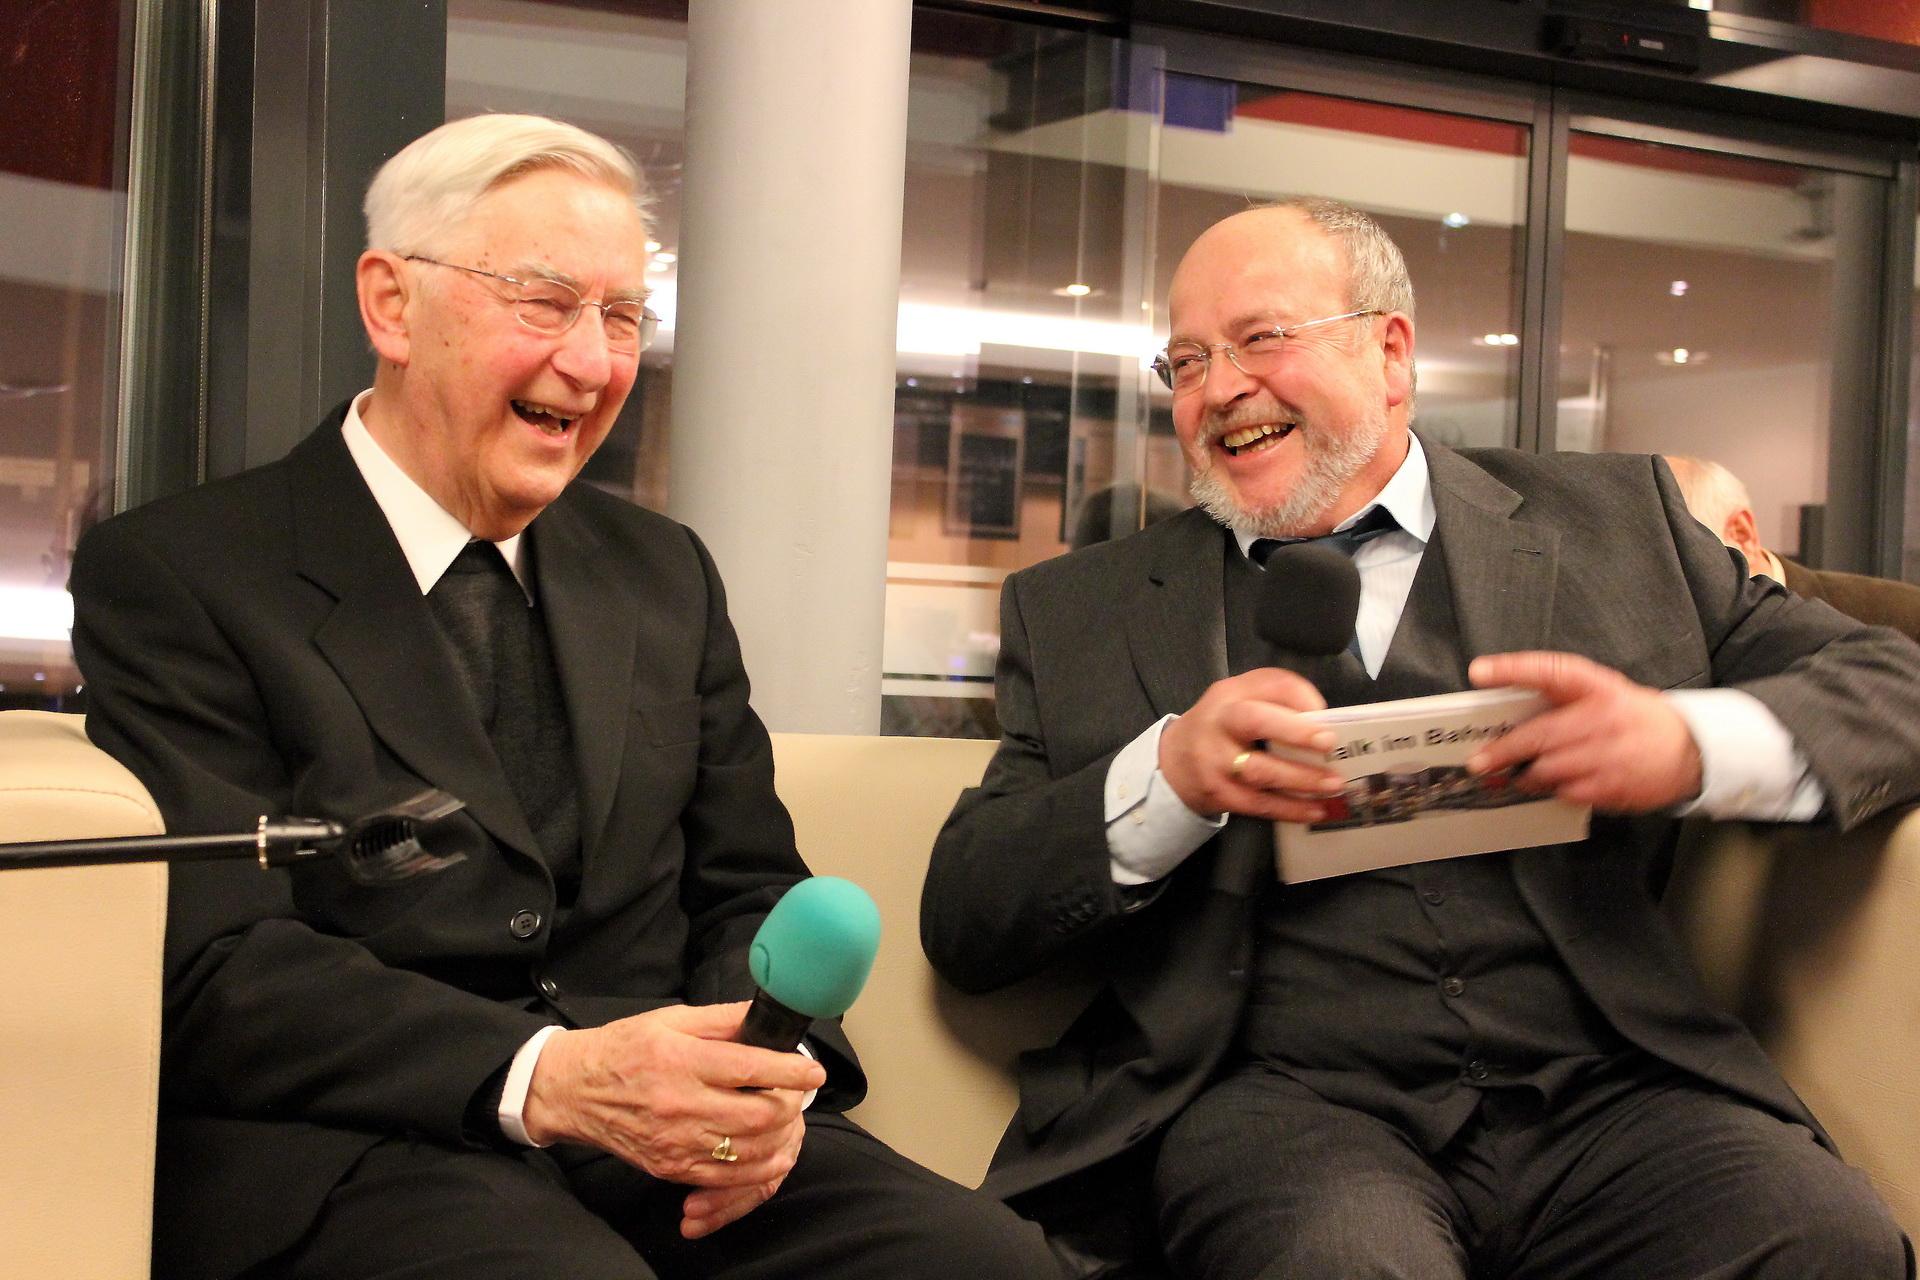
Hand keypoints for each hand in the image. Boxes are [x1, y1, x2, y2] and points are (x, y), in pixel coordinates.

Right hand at [520, 1002, 825, 1233]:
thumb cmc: (624, 1048)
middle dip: (791, 1103)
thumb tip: (765, 1015)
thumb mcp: (671, 1020)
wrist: (574, 1090)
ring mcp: (676, 1142)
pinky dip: (758, 1165)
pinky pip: (727, 1176)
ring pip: (749, 1150)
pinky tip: (770, 1148)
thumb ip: (722, 1019)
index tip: (814, 1069)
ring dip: (781, 1135)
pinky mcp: (672, 1167)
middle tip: (799, 1090)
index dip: (792, 1070)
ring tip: (786, 1115)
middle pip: (758, 1114)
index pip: (751, 1068)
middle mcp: (680, 1104)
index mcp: (681, 1061)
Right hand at [1158, 668, 1345, 821]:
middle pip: (1255, 721)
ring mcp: (1215, 761)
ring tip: (1333, 784)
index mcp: (1230, 694)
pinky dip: (1290, 809)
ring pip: (1260, 771)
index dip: (1299, 696)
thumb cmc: (1221, 728)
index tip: (1325, 710)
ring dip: (1300, 779)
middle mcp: (1219, 723)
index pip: (1267, 684)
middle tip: (1328, 742)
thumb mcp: (1239, 700)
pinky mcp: (1219, 793)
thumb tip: (1323, 716)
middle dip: (1294, 731)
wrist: (1174, 763)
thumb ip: (1276, 698)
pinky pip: (1258, 803)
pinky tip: (1316, 810)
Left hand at [1467, 651, 1701, 812]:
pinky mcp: (1613, 785)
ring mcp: (1609, 754)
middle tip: (1478, 762)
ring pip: (1548, 769)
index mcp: (1598, 686)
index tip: (1479, 670)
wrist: (1691, 750)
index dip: (1513, 669)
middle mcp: (1603, 717)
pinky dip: (1553, 791)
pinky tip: (1551, 786)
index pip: (1551, 669)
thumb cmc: (1634, 718)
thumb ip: (1564, 698)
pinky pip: (1567, 792)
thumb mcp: (1605, 693)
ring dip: (1525, 776)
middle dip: (1503, 751)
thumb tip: (1510, 713)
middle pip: (1540, 734)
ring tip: (1513, 777)